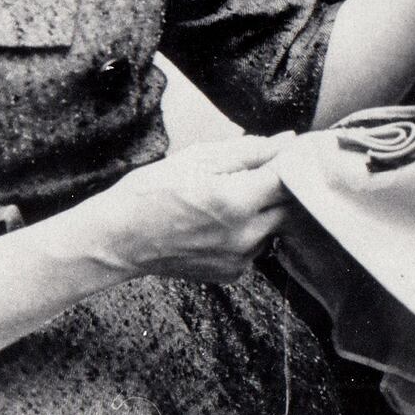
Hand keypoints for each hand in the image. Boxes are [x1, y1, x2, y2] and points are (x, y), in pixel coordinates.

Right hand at [97, 135, 293, 283]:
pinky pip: (258, 247)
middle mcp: (245, 235)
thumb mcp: (198, 158)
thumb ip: (249, 150)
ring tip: (233, 196)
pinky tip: (221, 222)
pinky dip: (250, 232)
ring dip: (267, 210)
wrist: (120, 239)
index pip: (291, 177)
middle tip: (259, 171)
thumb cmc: (153, 191)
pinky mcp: (233, 274)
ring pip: (276, 227)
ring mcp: (241, 259)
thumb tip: (288, 140)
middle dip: (282, 186)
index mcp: (237, 200)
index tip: (289, 150)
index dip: (293, 160)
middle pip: (291, 206)